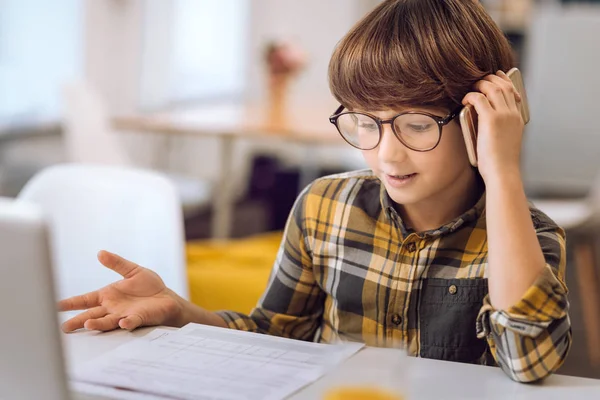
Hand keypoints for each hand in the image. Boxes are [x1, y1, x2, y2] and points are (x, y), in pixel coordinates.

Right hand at [59, 250, 184, 332]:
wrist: (167, 298)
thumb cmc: (149, 287)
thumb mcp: (132, 271)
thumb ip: (117, 263)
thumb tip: (100, 253)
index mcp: (108, 296)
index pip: (85, 300)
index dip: (72, 303)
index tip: (56, 305)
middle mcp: (112, 308)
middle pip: (91, 315)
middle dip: (78, 321)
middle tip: (64, 327)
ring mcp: (124, 315)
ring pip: (107, 321)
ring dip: (98, 323)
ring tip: (88, 324)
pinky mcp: (138, 318)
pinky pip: (131, 321)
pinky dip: (127, 322)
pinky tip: (122, 322)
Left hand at [462, 71, 523, 182]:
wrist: (503, 172)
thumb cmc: (500, 161)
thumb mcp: (505, 139)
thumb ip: (500, 126)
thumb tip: (484, 118)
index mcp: (517, 117)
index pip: (512, 90)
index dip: (503, 80)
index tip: (495, 75)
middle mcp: (512, 113)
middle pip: (503, 85)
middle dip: (489, 79)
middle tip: (478, 80)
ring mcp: (503, 115)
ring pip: (492, 88)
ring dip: (480, 84)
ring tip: (471, 88)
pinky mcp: (491, 120)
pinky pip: (479, 98)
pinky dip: (471, 96)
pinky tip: (465, 101)